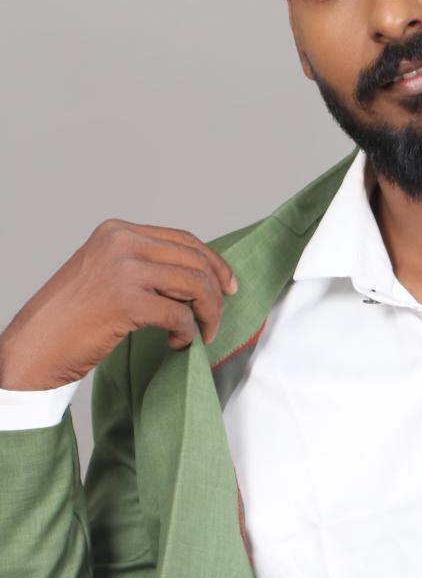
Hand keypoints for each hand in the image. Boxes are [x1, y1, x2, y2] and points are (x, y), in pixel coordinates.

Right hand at [0, 219, 238, 389]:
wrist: (36, 345)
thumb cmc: (71, 318)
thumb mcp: (105, 273)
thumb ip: (142, 265)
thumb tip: (193, 275)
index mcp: (117, 232)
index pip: (183, 239)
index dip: (214, 263)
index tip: (229, 285)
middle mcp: (120, 243)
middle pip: (195, 261)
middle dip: (217, 293)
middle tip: (217, 319)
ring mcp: (123, 270)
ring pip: (194, 286)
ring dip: (208, 314)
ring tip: (202, 334)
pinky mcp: (126, 302)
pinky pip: (180, 316)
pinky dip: (187, 333)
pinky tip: (176, 343)